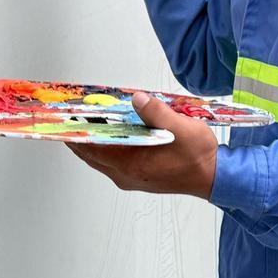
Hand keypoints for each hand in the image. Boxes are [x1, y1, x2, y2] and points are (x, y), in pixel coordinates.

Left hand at [66, 91, 218, 198]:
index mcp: (132, 164)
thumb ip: (156, 112)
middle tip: (69, 119)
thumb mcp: (181, 128)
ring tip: (85, 123)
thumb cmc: (198, 155)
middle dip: (79, 138)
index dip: (77, 135)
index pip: (94, 148)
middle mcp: (127, 175)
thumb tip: (137, 99)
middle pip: (92, 156)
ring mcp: (132, 178)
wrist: (214, 177)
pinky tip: (108, 135)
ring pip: (101, 160)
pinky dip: (104, 149)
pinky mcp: (139, 178)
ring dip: (91, 144)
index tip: (63, 122)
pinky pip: (112, 163)